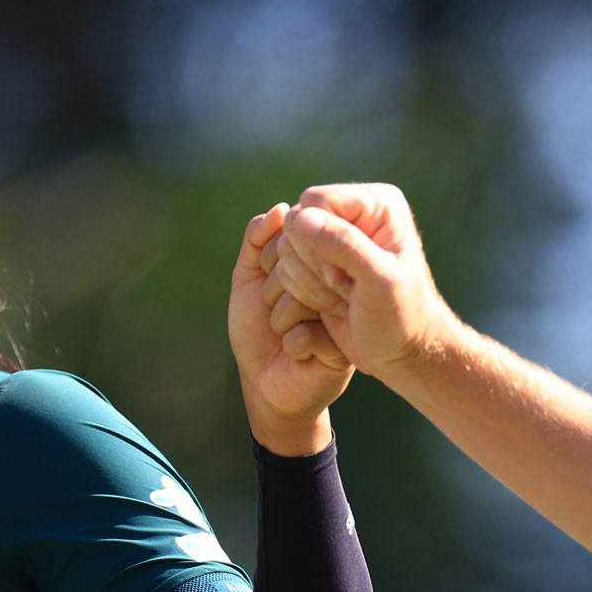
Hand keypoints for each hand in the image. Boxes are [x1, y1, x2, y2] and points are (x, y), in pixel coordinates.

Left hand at [229, 203, 351, 454]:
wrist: (265, 383)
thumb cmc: (256, 330)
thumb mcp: (248, 280)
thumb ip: (256, 242)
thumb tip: (281, 208)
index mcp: (312, 265)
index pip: (293, 237)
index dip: (269, 260)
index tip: (264, 283)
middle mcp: (330, 283)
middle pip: (299, 264)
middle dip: (272, 292)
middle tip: (272, 313)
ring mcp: (340, 313)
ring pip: (303, 298)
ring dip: (279, 320)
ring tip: (284, 334)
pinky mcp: (343, 345)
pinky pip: (307, 333)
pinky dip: (292, 345)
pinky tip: (297, 355)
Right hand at [259, 183, 460, 382]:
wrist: (399, 351)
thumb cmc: (400, 318)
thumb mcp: (378, 282)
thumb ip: (344, 245)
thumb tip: (301, 217)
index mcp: (377, 204)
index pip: (316, 201)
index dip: (317, 240)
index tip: (343, 277)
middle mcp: (354, 212)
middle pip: (296, 221)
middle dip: (312, 263)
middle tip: (346, 289)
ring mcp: (335, 235)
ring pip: (285, 245)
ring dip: (307, 280)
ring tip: (343, 297)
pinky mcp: (319, 258)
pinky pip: (284, 264)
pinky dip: (301, 289)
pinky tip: (332, 302)